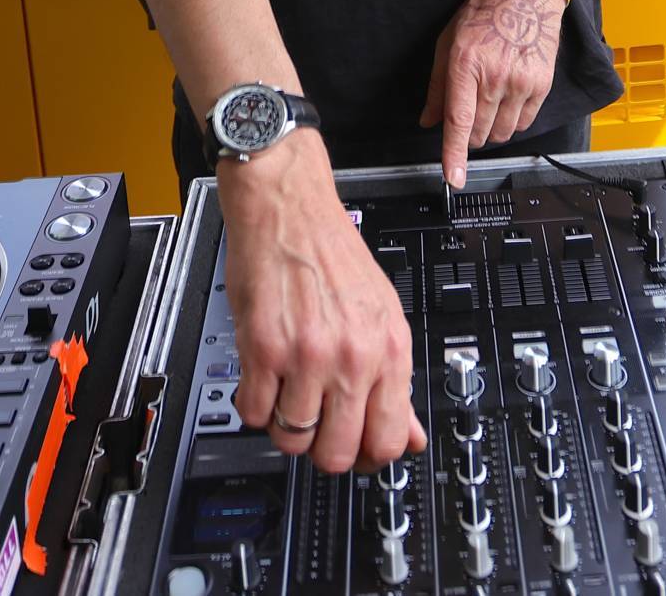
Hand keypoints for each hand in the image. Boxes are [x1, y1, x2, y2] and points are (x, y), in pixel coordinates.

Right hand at [218, 131, 424, 473]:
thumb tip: (412, 435)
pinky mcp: (262, 347)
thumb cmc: (331, 255)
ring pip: (292, 439)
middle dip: (322, 448)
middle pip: (338, 454)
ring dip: (284, 424)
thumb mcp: (382, 314)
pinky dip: (254, 404)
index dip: (369, 456)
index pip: (390, 441)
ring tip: (286, 392)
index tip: (356, 448)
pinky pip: (253, 412)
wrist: (288, 209)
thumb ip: (395, 379)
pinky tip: (263, 378)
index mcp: (389, 350)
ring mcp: (306, 355)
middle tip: (315, 423)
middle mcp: (352, 356)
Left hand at [420, 0, 565, 186]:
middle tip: (469, 112)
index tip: (453, 178)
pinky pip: (524, 123)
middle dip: (468, 134)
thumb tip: (429, 121)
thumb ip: (438, 87)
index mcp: (465, 65)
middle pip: (479, 133)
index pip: (458, 121)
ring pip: (502, 133)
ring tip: (490, 101)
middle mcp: (494, 76)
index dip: (453, 155)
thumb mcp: (447, 44)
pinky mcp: (542, 85)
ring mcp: (521, 82)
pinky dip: (512, 120)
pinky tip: (508, 98)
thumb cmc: (483, 14)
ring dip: (491, 129)